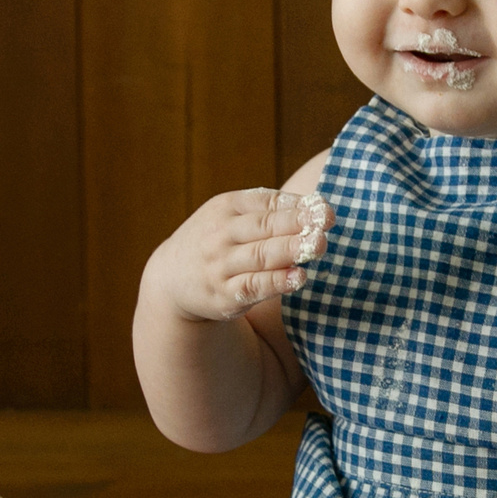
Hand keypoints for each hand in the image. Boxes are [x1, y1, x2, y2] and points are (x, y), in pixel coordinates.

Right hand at [147, 187, 332, 322]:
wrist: (171, 278)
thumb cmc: (216, 240)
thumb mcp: (231, 216)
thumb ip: (268, 210)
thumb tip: (316, 207)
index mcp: (226, 207)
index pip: (266, 202)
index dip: (297, 205)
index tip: (324, 210)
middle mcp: (221, 234)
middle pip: (265, 227)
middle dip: (297, 224)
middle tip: (325, 224)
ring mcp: (221, 265)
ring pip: (260, 255)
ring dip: (291, 250)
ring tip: (319, 245)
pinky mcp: (224, 295)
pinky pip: (253, 286)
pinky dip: (277, 282)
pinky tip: (298, 278)